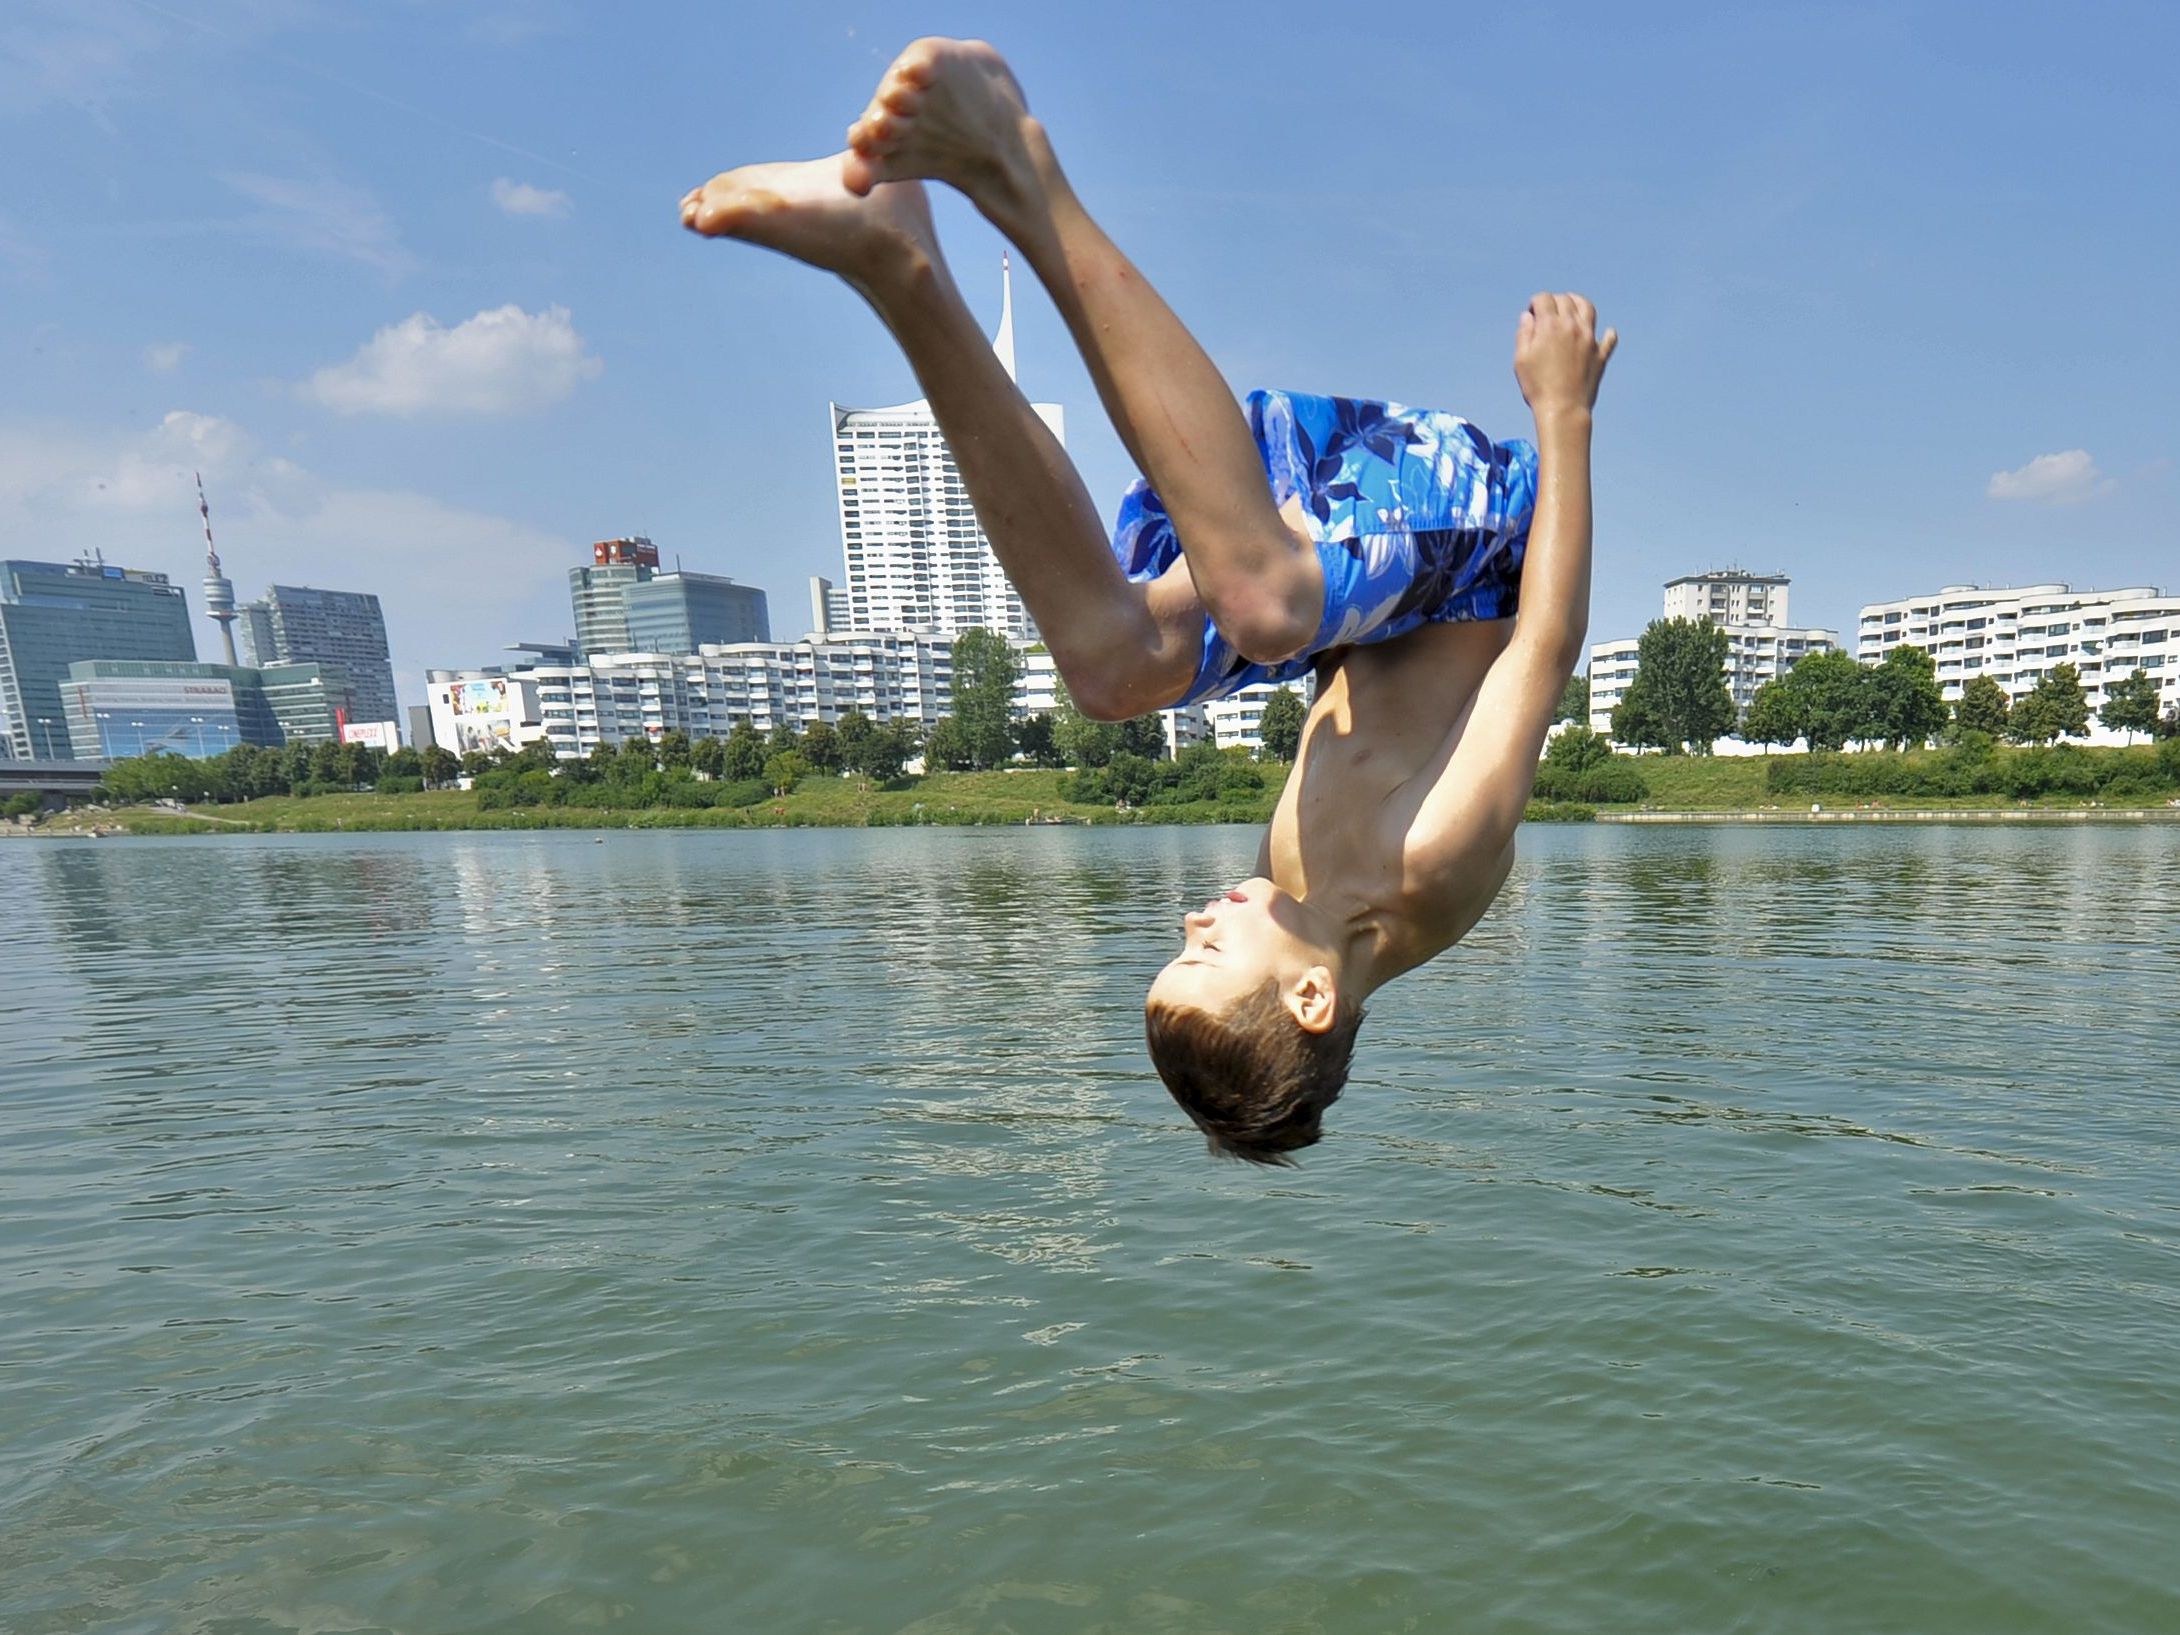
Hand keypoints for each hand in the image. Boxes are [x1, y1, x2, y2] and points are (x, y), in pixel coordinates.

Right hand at [1514, 292, 1615, 416]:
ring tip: (1572, 307)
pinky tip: (1604, 334)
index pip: (1544, 299)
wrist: (1563, 409)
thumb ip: (1524, 333)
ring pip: (1587, 308)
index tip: (1531, 313)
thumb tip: (1528, 317)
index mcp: (1550, 326)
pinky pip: (1609, 338)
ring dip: (1578, 303)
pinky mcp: (1600, 355)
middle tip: (1547, 311)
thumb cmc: (1537, 386)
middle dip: (1554, 301)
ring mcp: (1589, 339)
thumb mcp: (1521, 359)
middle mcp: (1572, 327)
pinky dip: (1607, 334)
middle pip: (1565, 300)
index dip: (1535, 302)